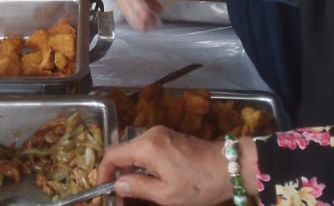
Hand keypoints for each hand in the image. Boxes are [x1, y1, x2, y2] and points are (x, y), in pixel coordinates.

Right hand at [98, 126, 248, 204]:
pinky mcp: (171, 137)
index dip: (103, 172)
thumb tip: (117, 185)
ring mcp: (162, 134)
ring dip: (130, 170)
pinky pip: (147, 149)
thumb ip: (137, 187)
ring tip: (133, 192)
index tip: (102, 190)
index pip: (112, 154)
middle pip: (123, 152)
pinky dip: (142, 164)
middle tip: (120, 198)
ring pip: (135, 150)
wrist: (231, 167)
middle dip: (117, 174)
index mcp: (146, 147)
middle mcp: (151, 135)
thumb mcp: (165, 194)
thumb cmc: (198, 184)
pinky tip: (148, 180)